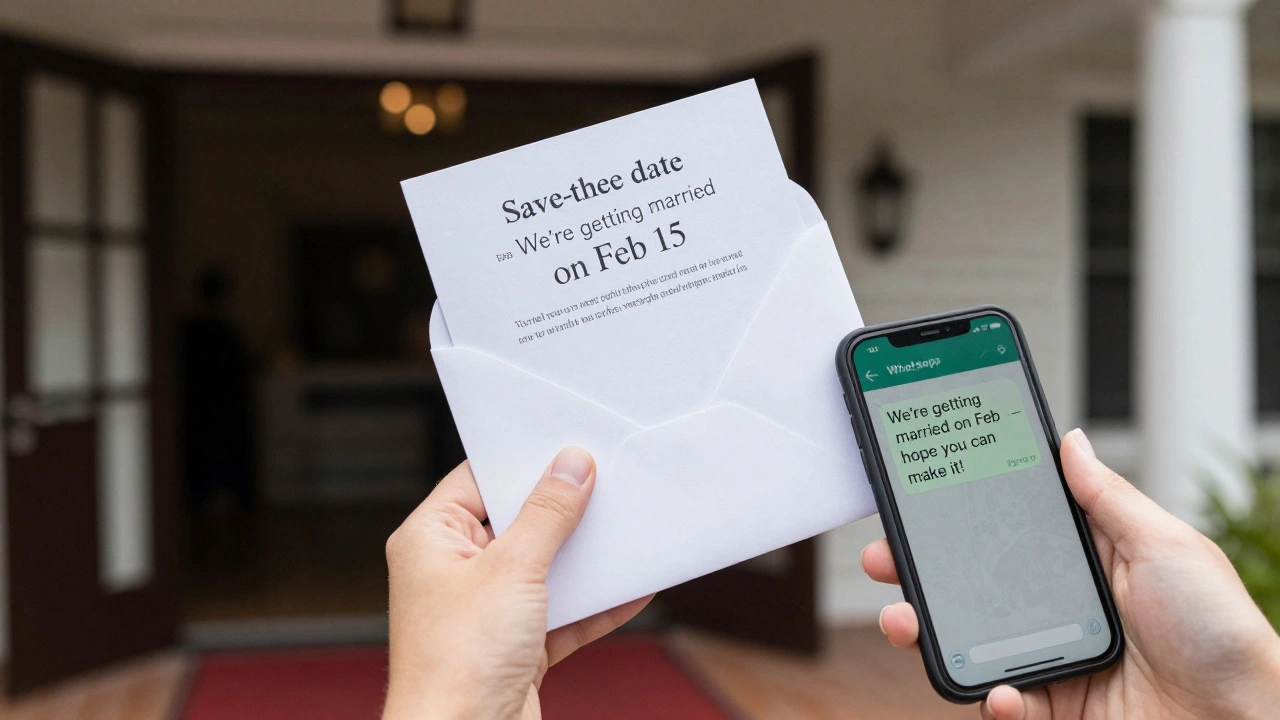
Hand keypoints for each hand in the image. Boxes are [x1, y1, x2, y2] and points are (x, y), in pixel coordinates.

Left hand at [382, 448, 652, 719]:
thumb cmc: (460, 659)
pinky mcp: (515, 647)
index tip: (568, 444)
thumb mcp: (513, 569)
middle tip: (609, 480)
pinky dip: (597, 603)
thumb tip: (571, 466)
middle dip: (564, 508)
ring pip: (544, 568)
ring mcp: (485, 611)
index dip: (522, 461)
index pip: (477, 479)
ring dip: (586, 556)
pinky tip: (636, 584)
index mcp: (429, 540)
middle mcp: (453, 571)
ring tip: (630, 526)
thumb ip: (547, 515)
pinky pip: (563, 612)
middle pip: (516, 522)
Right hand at [862, 429, 1279, 719]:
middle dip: (919, 572)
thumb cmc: (1223, 632)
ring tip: (905, 620)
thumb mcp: (1167, 546)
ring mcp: (1052, 662)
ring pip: (971, 644)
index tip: (918, 498)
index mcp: (1086, 564)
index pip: (1007, 533)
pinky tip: (1000, 691)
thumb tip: (1070, 441)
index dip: (959, 517)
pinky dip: (992, 701)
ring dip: (929, 632)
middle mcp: (1061, 610)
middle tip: (885, 559)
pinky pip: (1005, 706)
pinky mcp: (1054, 711)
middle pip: (972, 587)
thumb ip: (1108, 498)